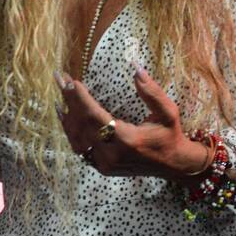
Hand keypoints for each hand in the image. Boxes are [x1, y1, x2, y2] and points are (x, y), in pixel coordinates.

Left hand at [53, 65, 206, 178]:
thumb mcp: (168, 112)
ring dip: (67, 115)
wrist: (174, 165)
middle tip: (61, 79)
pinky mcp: (102, 167)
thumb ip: (152, 92)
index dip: (80, 98)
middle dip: (69, 100)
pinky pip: (80, 148)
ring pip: (76, 138)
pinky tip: (65, 116)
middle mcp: (112, 154)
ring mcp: (105, 163)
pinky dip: (71, 131)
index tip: (72, 81)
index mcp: (128, 140)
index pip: (94, 116)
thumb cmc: (170, 135)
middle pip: (82, 125)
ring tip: (61, 93)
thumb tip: (135, 68)